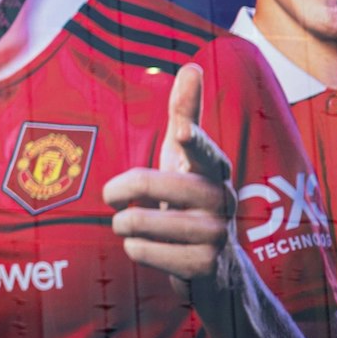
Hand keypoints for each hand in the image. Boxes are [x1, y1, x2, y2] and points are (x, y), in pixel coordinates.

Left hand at [105, 63, 236, 282]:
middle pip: (147, 184)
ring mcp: (217, 236)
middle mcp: (223, 200)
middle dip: (117, 191)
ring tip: (135, 226)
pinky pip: (140, 251)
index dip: (190, 140)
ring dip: (123, 224)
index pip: (202, 150)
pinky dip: (133, 250)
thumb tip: (193, 66)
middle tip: (113, 198)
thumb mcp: (185, 159)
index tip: (178, 132)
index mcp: (215, 170)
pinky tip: (150, 250)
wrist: (219, 271)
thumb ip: (186, 115)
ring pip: (136, 221)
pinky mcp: (204, 267)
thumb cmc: (191, 201)